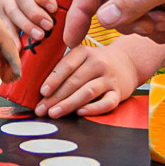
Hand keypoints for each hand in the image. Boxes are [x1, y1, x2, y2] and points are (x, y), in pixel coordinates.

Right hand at [0, 0, 55, 43]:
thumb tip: (78, 11)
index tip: (54, 8)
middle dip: (36, 13)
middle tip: (49, 26)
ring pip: (13, 11)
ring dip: (26, 25)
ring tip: (39, 36)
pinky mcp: (0, 12)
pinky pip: (5, 24)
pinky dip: (12, 36)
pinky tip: (19, 46)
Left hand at [37, 34, 157, 119]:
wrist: (127, 63)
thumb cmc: (95, 63)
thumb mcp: (81, 56)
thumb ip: (64, 66)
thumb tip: (37, 88)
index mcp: (84, 52)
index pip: (67, 65)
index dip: (54, 79)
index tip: (42, 91)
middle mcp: (98, 63)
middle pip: (74, 81)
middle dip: (55, 97)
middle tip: (41, 109)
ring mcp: (109, 78)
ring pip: (87, 92)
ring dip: (68, 104)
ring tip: (54, 113)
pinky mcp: (118, 93)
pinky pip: (106, 103)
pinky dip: (93, 109)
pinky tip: (80, 113)